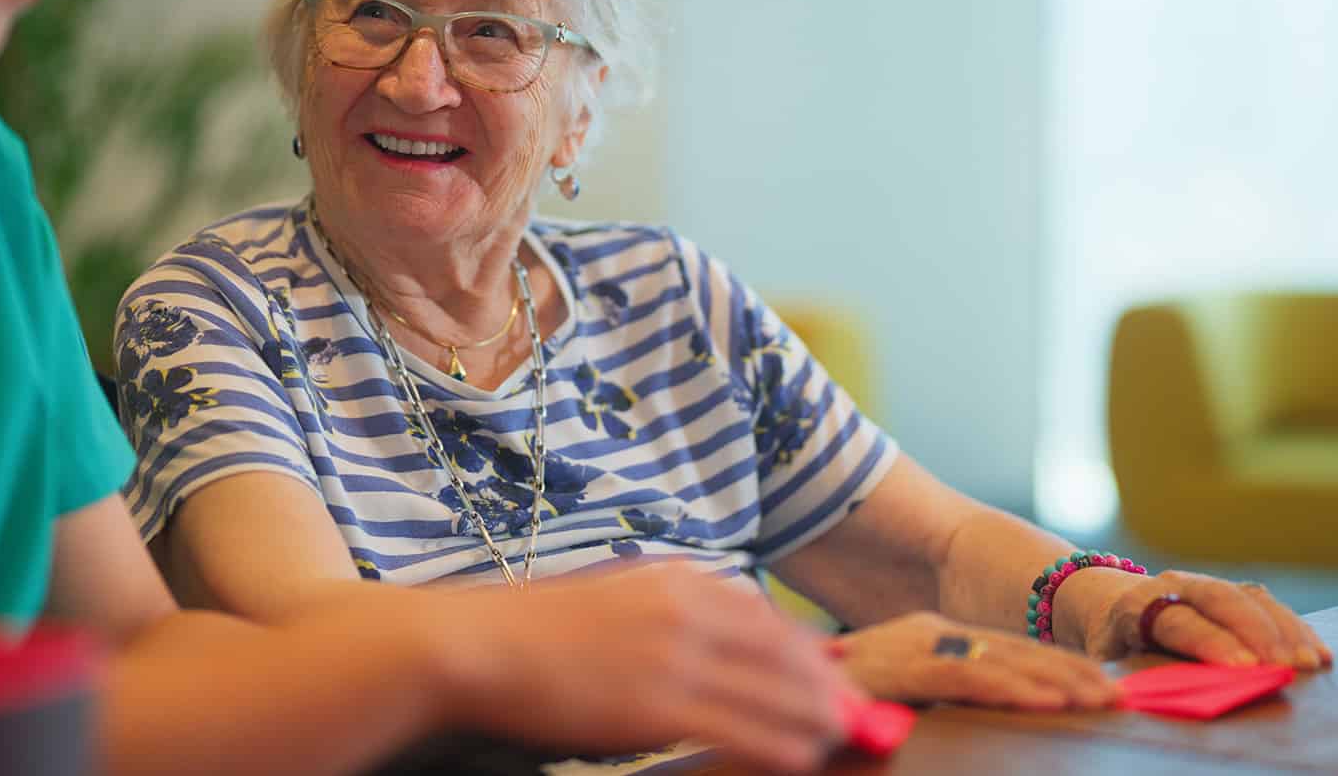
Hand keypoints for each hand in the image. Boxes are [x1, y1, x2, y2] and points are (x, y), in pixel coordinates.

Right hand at [438, 565, 853, 774]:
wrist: (479, 645)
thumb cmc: (532, 628)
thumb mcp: (611, 597)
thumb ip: (662, 610)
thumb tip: (705, 636)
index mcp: (674, 579)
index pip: (761, 612)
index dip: (804, 646)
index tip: (829, 668)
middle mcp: (685, 610)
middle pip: (780, 648)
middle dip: (824, 681)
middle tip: (857, 708)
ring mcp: (674, 657)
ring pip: (771, 689)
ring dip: (815, 715)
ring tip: (842, 735)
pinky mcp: (657, 704)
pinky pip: (739, 728)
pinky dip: (779, 744)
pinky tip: (801, 758)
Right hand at [828, 611, 1116, 710]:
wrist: (775, 685)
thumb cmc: (835, 698)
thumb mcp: (900, 694)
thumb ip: (938, 694)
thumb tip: (983, 707)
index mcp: (932, 636)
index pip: (1010, 650)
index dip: (1060, 666)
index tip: (1103, 687)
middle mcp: (930, 632)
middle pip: (1017, 651)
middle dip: (1072, 672)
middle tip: (1122, 695)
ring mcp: (917, 645)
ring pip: (1004, 661)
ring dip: (1058, 681)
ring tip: (1101, 699)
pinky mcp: (905, 667)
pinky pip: (970, 678)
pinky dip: (1013, 689)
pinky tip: (1048, 703)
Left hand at [1055, 567, 1334, 668]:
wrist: (1110, 601)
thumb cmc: (1112, 643)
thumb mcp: (1108, 660)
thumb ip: (1128, 673)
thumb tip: (1148, 698)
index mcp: (1136, 605)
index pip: (1178, 621)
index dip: (1210, 642)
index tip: (1243, 667)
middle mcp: (1172, 585)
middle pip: (1220, 600)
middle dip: (1257, 632)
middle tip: (1287, 666)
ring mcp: (1205, 584)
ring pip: (1249, 598)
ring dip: (1285, 630)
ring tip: (1310, 663)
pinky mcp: (1231, 590)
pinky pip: (1267, 602)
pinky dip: (1295, 627)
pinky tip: (1318, 652)